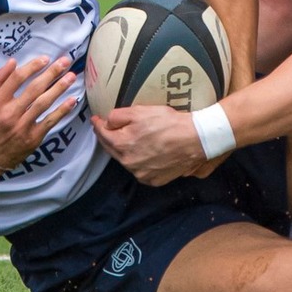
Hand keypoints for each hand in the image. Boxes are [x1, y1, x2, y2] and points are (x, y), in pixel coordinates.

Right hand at [0, 55, 78, 176]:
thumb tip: (13, 62)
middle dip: (51, 73)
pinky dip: (62, 110)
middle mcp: (9, 113)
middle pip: (34, 88)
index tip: (46, 59)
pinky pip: (49, 121)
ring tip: (71, 76)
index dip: (33, 66)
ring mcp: (22, 126)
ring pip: (43, 103)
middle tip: (65, 61)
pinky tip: (72, 100)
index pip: (17, 78)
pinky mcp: (32, 138)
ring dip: (59, 88)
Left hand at [91, 104, 215, 185]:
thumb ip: (117, 116)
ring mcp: (141, 174)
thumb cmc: (168, 123)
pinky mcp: (154, 180)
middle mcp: (129, 163)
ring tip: (128, 140)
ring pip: (126, 160)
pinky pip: (140, 170)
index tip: (96, 120)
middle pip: (112, 149)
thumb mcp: (139, 111)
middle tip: (107, 128)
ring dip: (124, 150)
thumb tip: (107, 122)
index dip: (98, 125)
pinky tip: (144, 153)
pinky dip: (139, 161)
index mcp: (122, 145)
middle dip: (108, 138)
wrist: (195, 139)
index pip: (103, 135)